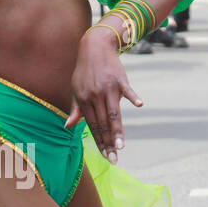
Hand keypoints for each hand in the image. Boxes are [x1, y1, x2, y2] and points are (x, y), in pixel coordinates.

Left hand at [65, 26, 142, 160]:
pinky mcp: (119, 79)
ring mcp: (108, 87)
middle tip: (114, 159)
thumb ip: (76, 110)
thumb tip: (68, 126)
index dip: (100, 142)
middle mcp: (95, 96)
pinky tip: (140, 105)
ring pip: (113, 113)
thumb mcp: (76, 90)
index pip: (93, 126)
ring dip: (117, 131)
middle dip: (109, 143)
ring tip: (121, 146)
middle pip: (103, 124)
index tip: (106, 156)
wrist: (94, 47)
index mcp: (84, 101)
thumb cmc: (84, 72)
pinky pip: (127, 89)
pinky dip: (133, 96)